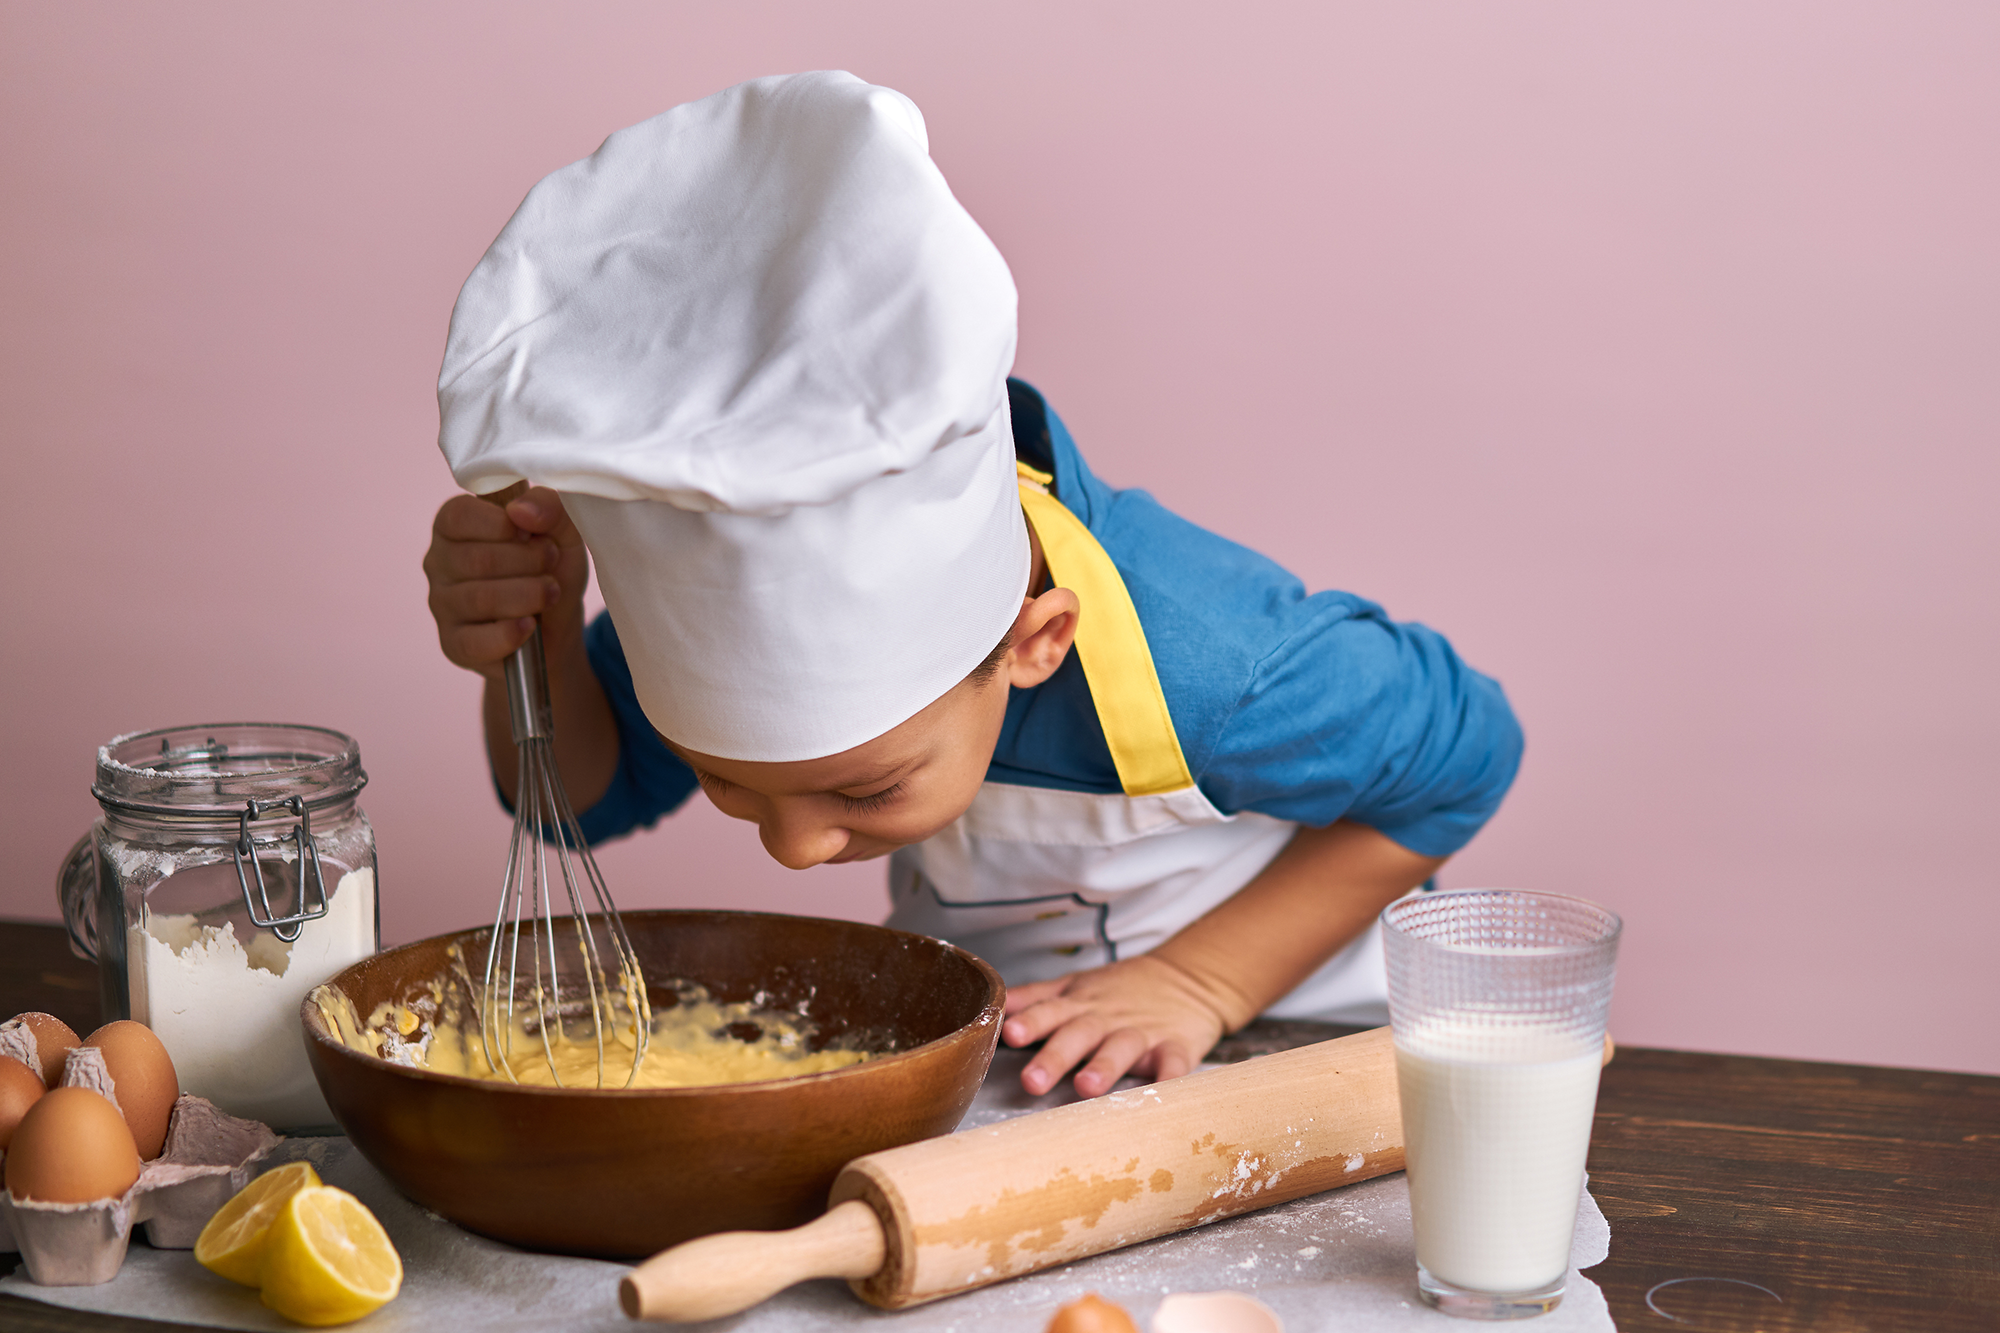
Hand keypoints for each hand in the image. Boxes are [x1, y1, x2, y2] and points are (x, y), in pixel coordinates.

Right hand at [422, 485, 588, 678]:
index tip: (533, 534)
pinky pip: (475, 641)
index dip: (503, 525)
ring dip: (528, 595)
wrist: (558, 629)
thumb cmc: (550, 570)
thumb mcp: (563, 532)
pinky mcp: (453, 644)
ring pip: (480, 599)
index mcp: (454, 525)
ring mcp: (442, 605)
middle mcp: (439, 563)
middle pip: (476, 559)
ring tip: (550, 593)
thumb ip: (549, 506)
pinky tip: (529, 626)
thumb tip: (520, 510)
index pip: (459, 515)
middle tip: (551, 564)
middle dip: (528, 562)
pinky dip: (510, 633)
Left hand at [1000, 954, 1230, 1098]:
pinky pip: (1173, 1063)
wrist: (1187, 977)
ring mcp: (1141, 1032)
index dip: (1029, 1021)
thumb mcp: (1074, 985)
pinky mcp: (1175, 1046)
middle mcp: (1105, 1019)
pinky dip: (1170, 1077)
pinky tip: (1162, 1091)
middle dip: (1054, 1057)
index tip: (1009, 1032)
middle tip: (1032, 1081)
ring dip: (1104, 1066)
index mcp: (1078, 1006)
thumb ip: (1035, 998)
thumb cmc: (1120, 990)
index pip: (1049, 1012)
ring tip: (1086, 1087)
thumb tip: (993, 1002)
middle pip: (1078, 1035)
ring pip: (1120, 1048)